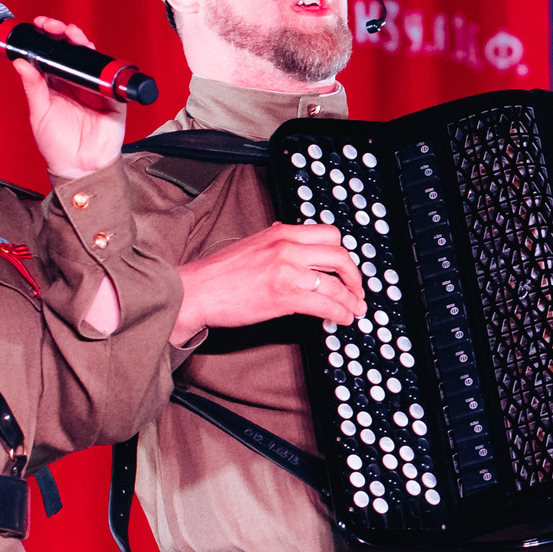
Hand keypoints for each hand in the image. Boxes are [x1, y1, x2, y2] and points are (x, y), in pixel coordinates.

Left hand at [15, 17, 131, 181]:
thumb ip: (33, 87)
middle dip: (64, 34)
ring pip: (91, 58)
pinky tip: (94, 58)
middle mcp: (74, 83)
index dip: (46, 38)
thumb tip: (20, 63)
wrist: (79, 168)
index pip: (51, 54)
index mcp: (55, 84)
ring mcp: (94, 89)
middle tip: (54, 26)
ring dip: (82, 43)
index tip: (39, 25)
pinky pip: (111, 78)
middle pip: (71, 51)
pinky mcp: (112, 98)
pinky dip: (105, 66)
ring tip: (73, 35)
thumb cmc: (57, 146)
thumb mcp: (40, 113)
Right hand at [174, 223, 366, 345]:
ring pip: (336, 283)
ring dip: (351, 299)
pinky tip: (341, 318)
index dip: (344, 253)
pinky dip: (340, 313)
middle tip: (356, 290)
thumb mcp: (252, 244)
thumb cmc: (219, 273)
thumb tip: (290, 235)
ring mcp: (287, 271)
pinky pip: (325, 304)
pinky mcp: (284, 296)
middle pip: (340, 255)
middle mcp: (287, 247)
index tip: (346, 268)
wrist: (196, 291)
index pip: (328, 234)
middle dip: (354, 276)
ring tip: (354, 309)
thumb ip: (275, 239)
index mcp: (281, 232)